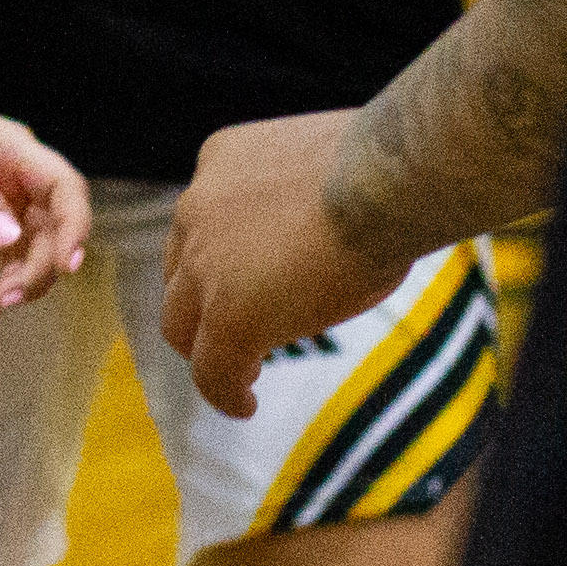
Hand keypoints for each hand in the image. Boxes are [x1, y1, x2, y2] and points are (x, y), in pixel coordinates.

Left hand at [0, 101, 92, 317]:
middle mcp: (22, 186)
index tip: (66, 265)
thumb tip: (9, 235)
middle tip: (5, 299)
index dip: (75, 224)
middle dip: (37, 271)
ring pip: (34, 260)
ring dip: (14, 289)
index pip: (63, 186)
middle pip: (54, 233)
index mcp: (13, 151)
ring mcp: (10, 215)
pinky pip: (7, 273)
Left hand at [158, 110, 409, 419]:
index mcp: (221, 160)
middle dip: (201, 305)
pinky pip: (211, 370)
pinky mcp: (228, 316)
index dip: (220, 260)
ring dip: (207, 350)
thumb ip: (308, 193)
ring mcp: (205, 264)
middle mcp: (197, 207)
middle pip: (179, 273)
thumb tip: (337, 215)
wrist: (386, 178)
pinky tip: (245, 405)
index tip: (247, 279)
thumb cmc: (386, 166)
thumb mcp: (326, 165)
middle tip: (231, 328)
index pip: (203, 222)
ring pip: (181, 325)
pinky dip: (224, 393)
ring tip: (238, 375)